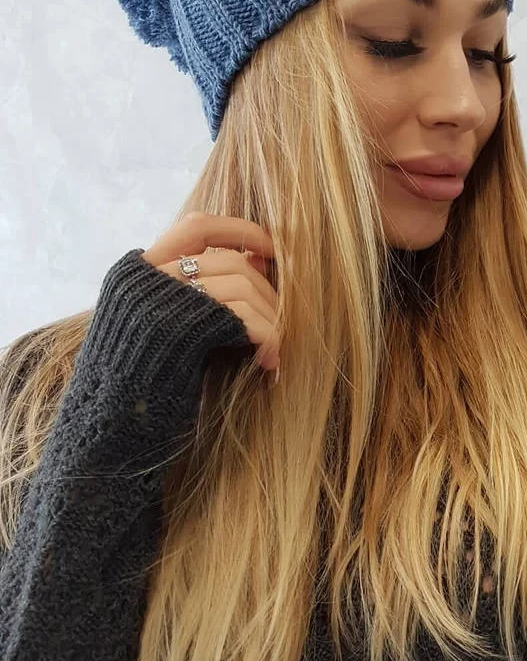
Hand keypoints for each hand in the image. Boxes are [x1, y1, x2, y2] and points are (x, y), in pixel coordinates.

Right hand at [142, 212, 281, 374]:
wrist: (108, 433)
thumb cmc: (144, 389)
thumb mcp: (166, 330)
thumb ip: (199, 294)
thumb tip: (259, 259)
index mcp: (136, 274)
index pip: (197, 226)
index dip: (239, 230)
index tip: (271, 248)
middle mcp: (144, 281)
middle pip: (229, 261)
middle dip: (267, 292)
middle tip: (284, 324)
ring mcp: (158, 302)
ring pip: (240, 286)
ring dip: (273, 319)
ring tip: (279, 350)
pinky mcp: (177, 332)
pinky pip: (242, 318)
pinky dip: (268, 338)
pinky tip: (271, 363)